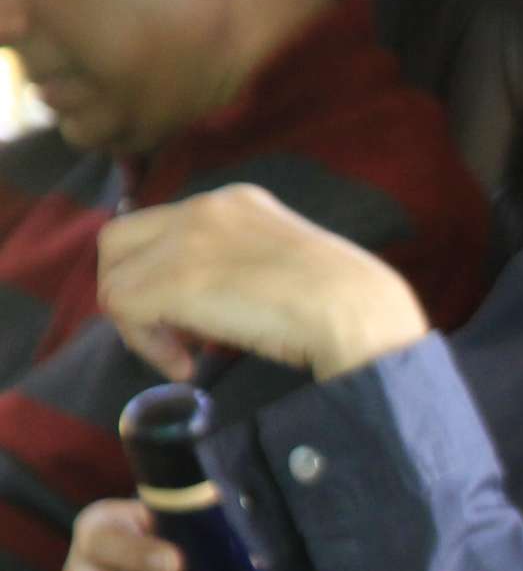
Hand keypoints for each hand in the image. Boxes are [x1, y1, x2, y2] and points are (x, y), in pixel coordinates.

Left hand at [98, 183, 428, 381]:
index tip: (200, 324)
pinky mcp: (174, 277)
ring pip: (114, 276)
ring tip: (184, 356)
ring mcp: (186, 239)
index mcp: (238, 203)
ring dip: (141, 325)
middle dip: (136, 294)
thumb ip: (251, 268)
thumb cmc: (351, 307)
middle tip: (178, 338)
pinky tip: (186, 368)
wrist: (361, 313)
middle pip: (121, 242)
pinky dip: (145, 345)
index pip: (166, 229)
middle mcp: (204, 208)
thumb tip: (222, 305)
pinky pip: (122, 308)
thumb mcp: (294, 268)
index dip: (165, 278)